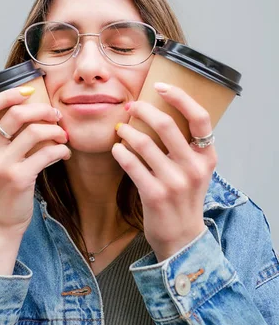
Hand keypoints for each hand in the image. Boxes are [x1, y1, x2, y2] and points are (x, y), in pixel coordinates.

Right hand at [0, 87, 70, 237]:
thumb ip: (1, 136)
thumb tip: (31, 108)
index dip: (7, 94)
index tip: (28, 92)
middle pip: (16, 114)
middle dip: (42, 110)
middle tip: (56, 115)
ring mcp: (1, 165)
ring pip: (34, 132)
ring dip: (55, 130)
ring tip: (63, 136)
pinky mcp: (18, 178)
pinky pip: (46, 153)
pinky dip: (60, 149)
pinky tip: (63, 153)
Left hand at [111, 83, 216, 261]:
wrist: (182, 238)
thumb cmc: (185, 198)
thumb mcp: (195, 170)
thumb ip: (185, 145)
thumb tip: (158, 111)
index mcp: (207, 157)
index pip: (200, 118)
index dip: (180, 97)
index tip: (160, 86)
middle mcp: (194, 167)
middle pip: (166, 125)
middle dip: (143, 110)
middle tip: (130, 106)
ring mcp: (175, 182)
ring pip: (143, 143)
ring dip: (126, 131)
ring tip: (120, 129)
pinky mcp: (155, 194)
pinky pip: (131, 164)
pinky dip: (120, 152)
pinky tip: (117, 149)